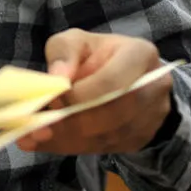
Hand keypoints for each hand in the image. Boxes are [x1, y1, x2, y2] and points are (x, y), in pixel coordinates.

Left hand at [17, 30, 172, 154]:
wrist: (122, 75)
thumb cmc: (95, 55)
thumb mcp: (75, 41)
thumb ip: (63, 53)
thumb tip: (57, 77)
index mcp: (140, 55)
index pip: (112, 82)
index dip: (79, 95)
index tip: (52, 99)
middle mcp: (154, 87)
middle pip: (113, 114)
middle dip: (73, 122)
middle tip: (39, 126)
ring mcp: (152, 116)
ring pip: (110, 137)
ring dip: (69, 139)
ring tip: (37, 135)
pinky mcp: (142, 137)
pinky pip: (107, 149)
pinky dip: (74, 147)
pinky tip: (50, 142)